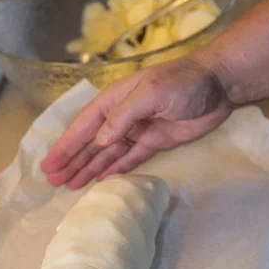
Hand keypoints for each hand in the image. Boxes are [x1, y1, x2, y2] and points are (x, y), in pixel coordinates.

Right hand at [41, 55, 231, 188]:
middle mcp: (121, 117)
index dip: (65, 147)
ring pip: (107, 154)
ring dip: (90, 169)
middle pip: (91, 144)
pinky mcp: (155, 142)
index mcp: (114, 101)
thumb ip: (123, 116)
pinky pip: (130, 159)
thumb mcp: (150, 93)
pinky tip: (101, 181)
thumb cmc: (183, 82)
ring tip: (71, 186)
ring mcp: (137, 131)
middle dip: (72, 162)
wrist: (219, 85)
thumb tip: (99, 141)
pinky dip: (115, 170)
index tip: (49, 165)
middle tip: (54, 182)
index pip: (83, 127)